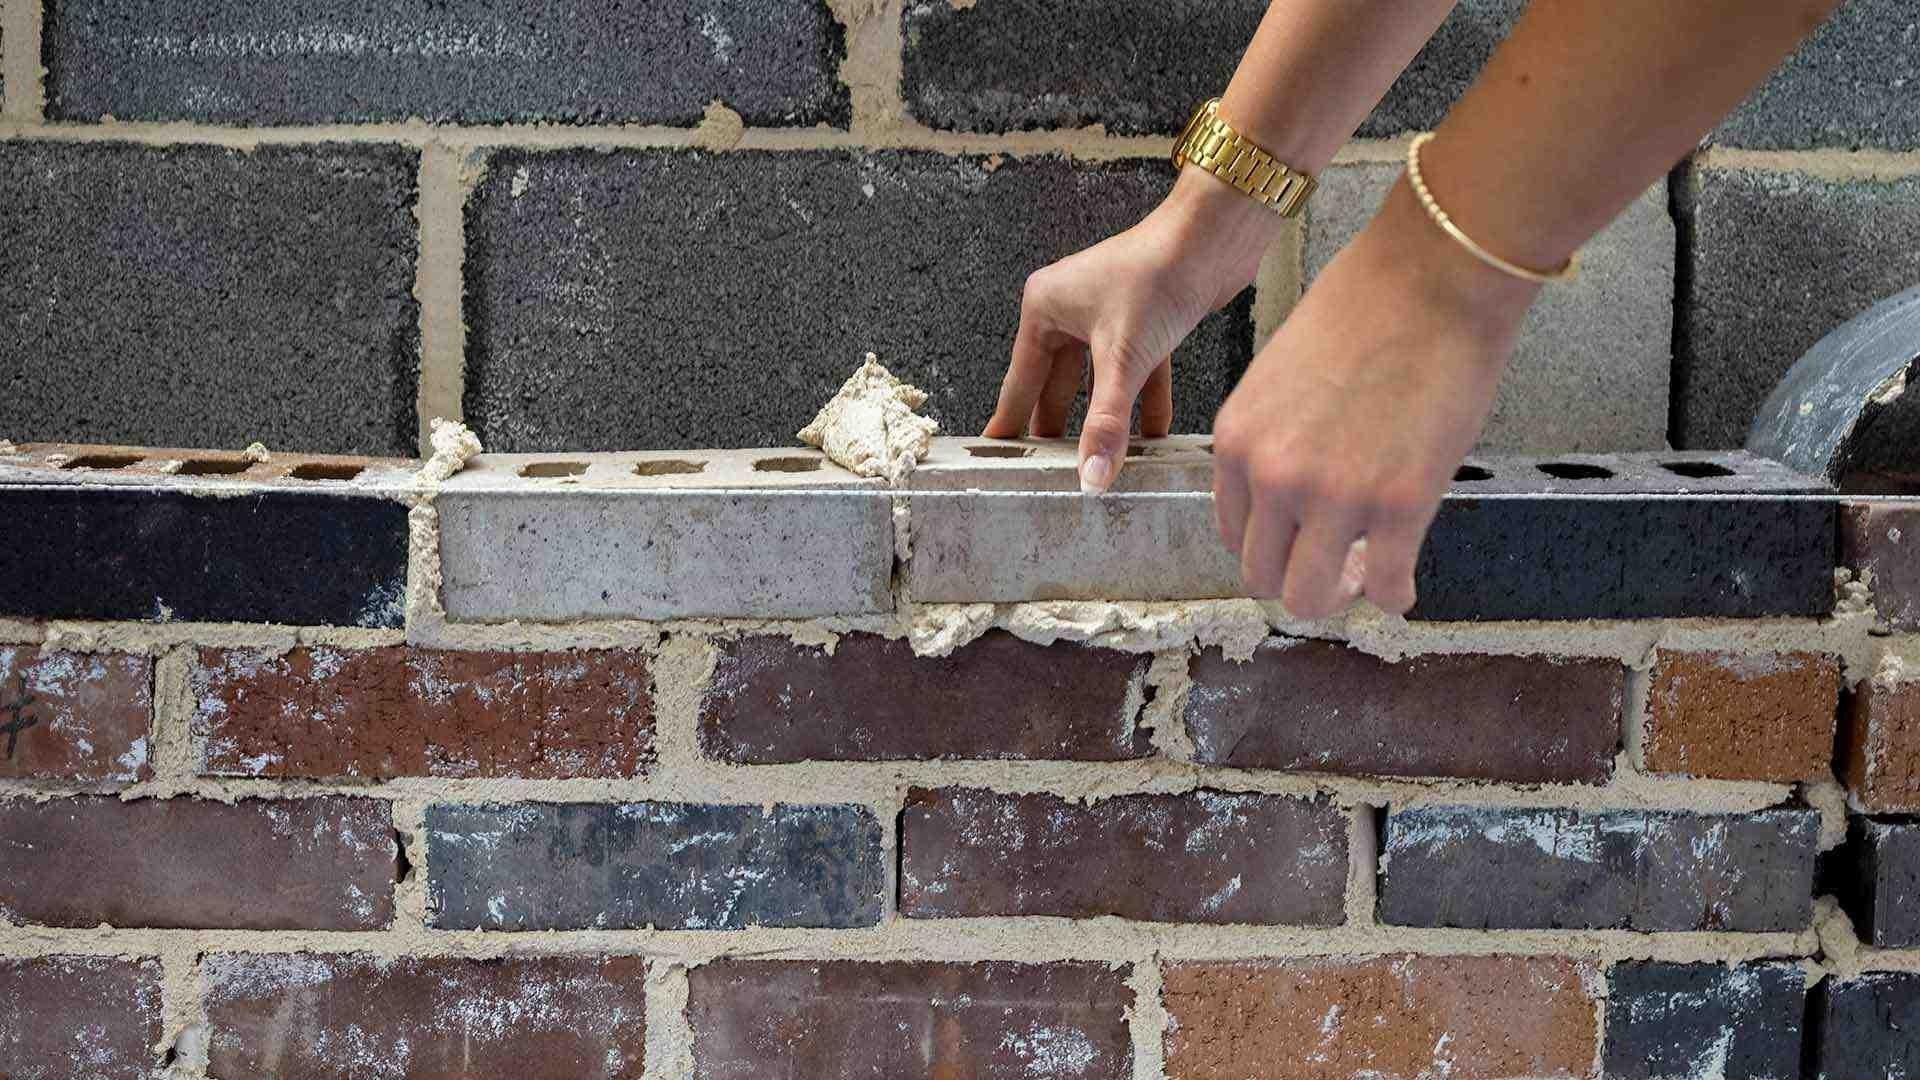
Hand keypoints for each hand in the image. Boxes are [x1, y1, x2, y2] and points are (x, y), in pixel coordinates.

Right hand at [984, 171, 1283, 491]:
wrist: (1214, 237)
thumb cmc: (1158, 274)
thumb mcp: (1122, 359)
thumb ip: (1106, 422)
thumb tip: (1091, 476)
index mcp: (1044, 308)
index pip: (1020, 381)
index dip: (1011, 421)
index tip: (998, 456)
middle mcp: (1070, 310)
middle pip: (1057, 385)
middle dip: (1059, 428)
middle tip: (1048, 471)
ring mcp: (1108, 316)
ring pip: (1098, 382)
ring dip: (1104, 418)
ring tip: (1097, 462)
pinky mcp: (1144, 322)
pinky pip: (1135, 372)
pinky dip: (1143, 403)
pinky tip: (1151, 438)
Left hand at [1212, 176, 1537, 617]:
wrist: (1431, 277)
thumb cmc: (1365, 308)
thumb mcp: (1282, 376)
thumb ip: (1276, 438)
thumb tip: (1292, 489)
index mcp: (1237, 440)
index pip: (1232, 530)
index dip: (1269, 544)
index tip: (1299, 540)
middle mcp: (1272, 476)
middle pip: (1261, 574)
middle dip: (1298, 577)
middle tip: (1336, 566)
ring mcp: (1333, 496)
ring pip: (1309, 596)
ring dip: (1337, 595)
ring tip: (1365, 576)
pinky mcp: (1399, 505)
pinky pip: (1385, 587)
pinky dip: (1393, 595)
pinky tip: (1403, 585)